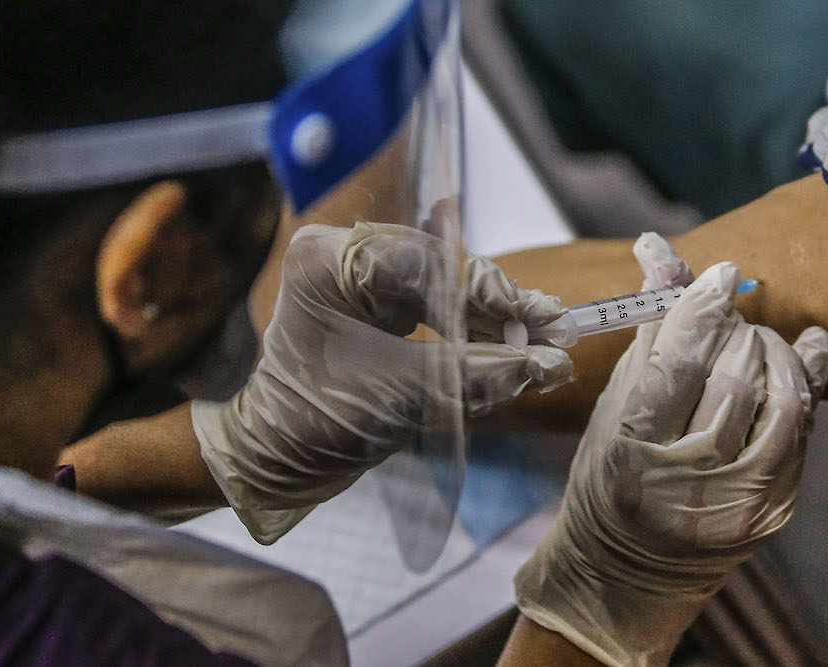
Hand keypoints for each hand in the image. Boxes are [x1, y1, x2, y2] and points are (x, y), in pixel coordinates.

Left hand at [192, 222, 572, 543]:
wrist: (272, 459)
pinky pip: (438, 311)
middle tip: (556, 328)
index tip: (533, 322)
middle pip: (443, 270)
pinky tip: (517, 344)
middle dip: (499, 306)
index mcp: (329, 261)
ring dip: (495, 320)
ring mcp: (363, 281)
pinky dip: (475, 333)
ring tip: (550, 338)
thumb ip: (477, 377)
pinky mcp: (379, 308)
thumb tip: (552, 365)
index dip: (486, 293)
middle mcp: (346, 257)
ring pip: (447, 290)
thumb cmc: (315, 424)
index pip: (425, 262)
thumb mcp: (402, 399)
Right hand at [514, 234, 827, 665]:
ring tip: (753, 339)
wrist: (628, 571)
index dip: (702, 309)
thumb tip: (664, 255)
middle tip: (725, 315)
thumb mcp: (613, 408)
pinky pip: (804, 430)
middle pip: (735, 376)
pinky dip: (803, 379)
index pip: (679, 366)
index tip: (721, 271)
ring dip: (772, 351)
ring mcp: (739, 501)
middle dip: (735, 329)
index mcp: (632, 450)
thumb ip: (647, 336)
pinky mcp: (774, 510)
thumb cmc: (608, 479)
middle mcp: (688, 480)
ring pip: (780, 399)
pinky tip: (800, 349)